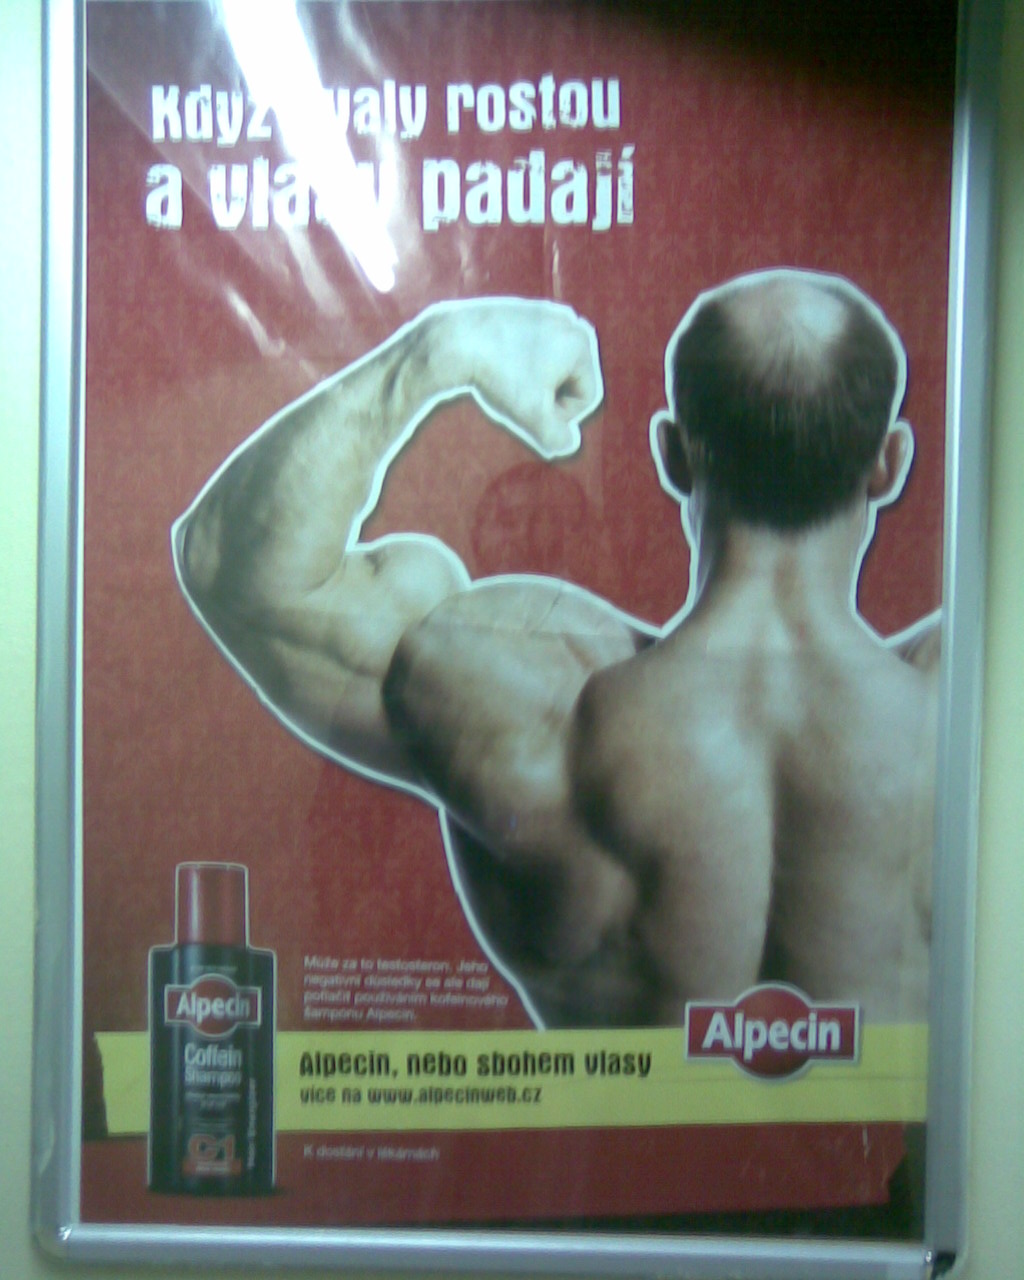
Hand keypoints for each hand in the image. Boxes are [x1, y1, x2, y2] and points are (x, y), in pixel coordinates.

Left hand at [429, 298, 602, 457]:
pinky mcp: (522, 309)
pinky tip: (498, 366)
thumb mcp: (532, 417)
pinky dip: (518, 363)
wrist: (455, 340)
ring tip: (506, 382)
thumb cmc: (499, 377)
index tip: (531, 413)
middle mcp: (568, 323)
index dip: (560, 416)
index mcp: (580, 344)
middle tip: (516, 398)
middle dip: (548, 396)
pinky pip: (531, 348)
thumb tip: (568, 442)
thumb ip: (557, 438)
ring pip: (549, 365)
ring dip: (533, 382)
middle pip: (569, 380)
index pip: (586, 398)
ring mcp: (544, 312)